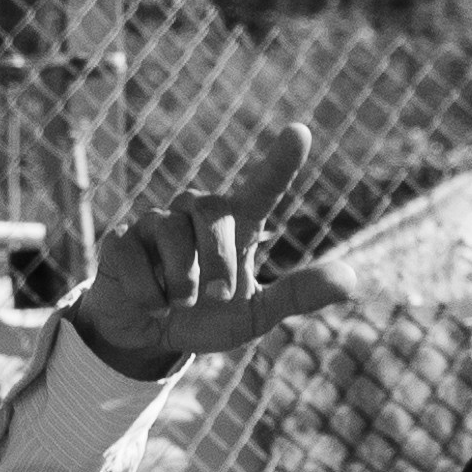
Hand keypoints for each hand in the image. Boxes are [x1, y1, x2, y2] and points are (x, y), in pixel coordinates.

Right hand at [67, 119, 344, 373]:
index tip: (300, 132)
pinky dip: (146, 291)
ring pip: (169, 230)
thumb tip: (352, 281)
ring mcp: (154, 223)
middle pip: (212, 212)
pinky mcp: (118, 240)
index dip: (280, 161)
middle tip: (218, 296)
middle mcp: (195, 213)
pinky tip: (149, 302)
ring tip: (179, 302)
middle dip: (219, 261)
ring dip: (180, 279)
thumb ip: (297, 295)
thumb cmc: (208, 317)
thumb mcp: (256, 314)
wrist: (150, 339)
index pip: (262, 187)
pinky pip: (132, 256)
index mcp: (235, 225)